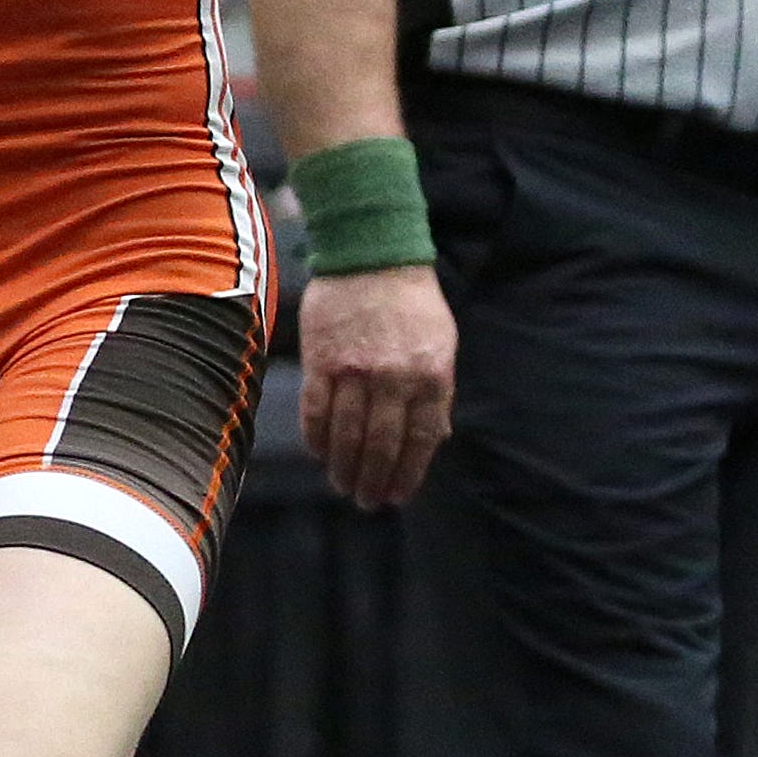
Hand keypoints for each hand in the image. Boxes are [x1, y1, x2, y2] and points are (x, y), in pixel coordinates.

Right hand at [297, 264, 455, 509]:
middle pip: (381, 445)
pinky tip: (319, 453)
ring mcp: (354, 370)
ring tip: (342, 485)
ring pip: (346, 435)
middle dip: (374, 480)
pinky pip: (316, 411)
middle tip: (366, 502)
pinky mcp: (321, 360)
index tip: (398, 497)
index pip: (420, 440)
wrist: (371, 254)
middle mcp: (394, 378)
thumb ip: (438, 392)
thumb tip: (436, 438)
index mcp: (431, 375)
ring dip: (344, 467)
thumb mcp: (442, 344)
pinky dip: (316, 438)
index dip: (408, 475)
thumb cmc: (412, 302)